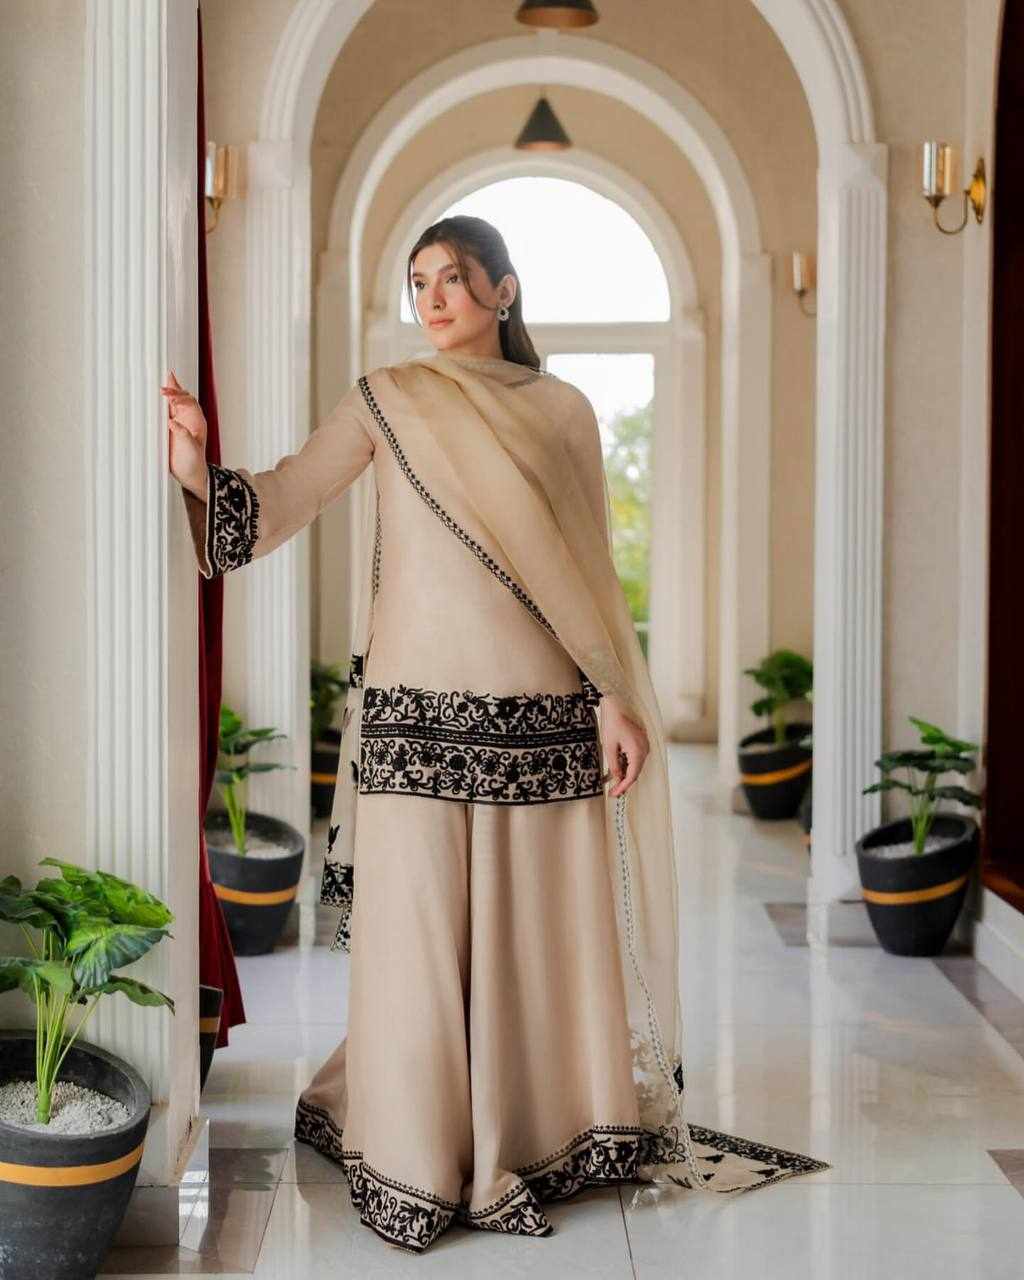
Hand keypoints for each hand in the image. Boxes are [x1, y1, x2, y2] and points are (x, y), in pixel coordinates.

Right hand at [161, 370, 208, 498]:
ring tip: (162, 382)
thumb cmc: (194, 463)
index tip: (167, 395)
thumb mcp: (190, 449)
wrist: (190, 474)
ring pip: (173, 404)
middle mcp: (188, 419)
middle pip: (181, 398)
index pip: (189, 401)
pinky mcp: (169, 429)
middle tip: (165, 380)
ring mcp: (179, 423)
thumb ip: (183, 435)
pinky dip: (160, 405)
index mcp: (197, 421)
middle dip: (174, 388)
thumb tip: (171, 422)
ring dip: (168, 393)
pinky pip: (164, 413)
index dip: (178, 396)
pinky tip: (154, 399)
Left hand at [599, 692, 648, 796]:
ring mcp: (644, 745)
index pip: (632, 777)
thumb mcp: (610, 747)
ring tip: (610, 779)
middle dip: (623, 782)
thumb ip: (614, 765)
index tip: (613, 794)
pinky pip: (635, 757)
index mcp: (638, 752)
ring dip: (624, 773)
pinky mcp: (641, 742)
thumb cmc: (612, 723)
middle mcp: (645, 750)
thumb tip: (617, 779)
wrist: (616, 704)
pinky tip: (616, 767)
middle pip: (635, 772)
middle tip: (612, 791)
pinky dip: (626, 764)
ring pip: (635, 765)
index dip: (623, 787)